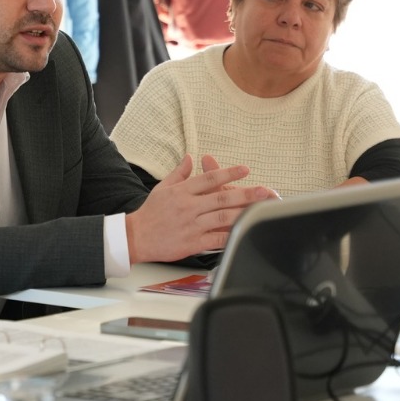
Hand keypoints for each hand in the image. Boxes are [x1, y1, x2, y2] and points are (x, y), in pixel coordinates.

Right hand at [126, 155, 277, 262]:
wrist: (135, 237)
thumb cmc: (150, 213)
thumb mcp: (162, 188)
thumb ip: (179, 173)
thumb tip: (189, 158)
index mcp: (182, 191)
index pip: (208, 179)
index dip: (228, 173)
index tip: (245, 169)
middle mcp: (188, 207)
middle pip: (221, 198)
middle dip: (245, 194)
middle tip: (264, 190)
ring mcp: (191, 225)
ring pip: (222, 217)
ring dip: (243, 212)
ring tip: (260, 209)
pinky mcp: (192, 243)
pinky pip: (215, 239)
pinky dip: (230, 236)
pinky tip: (244, 232)